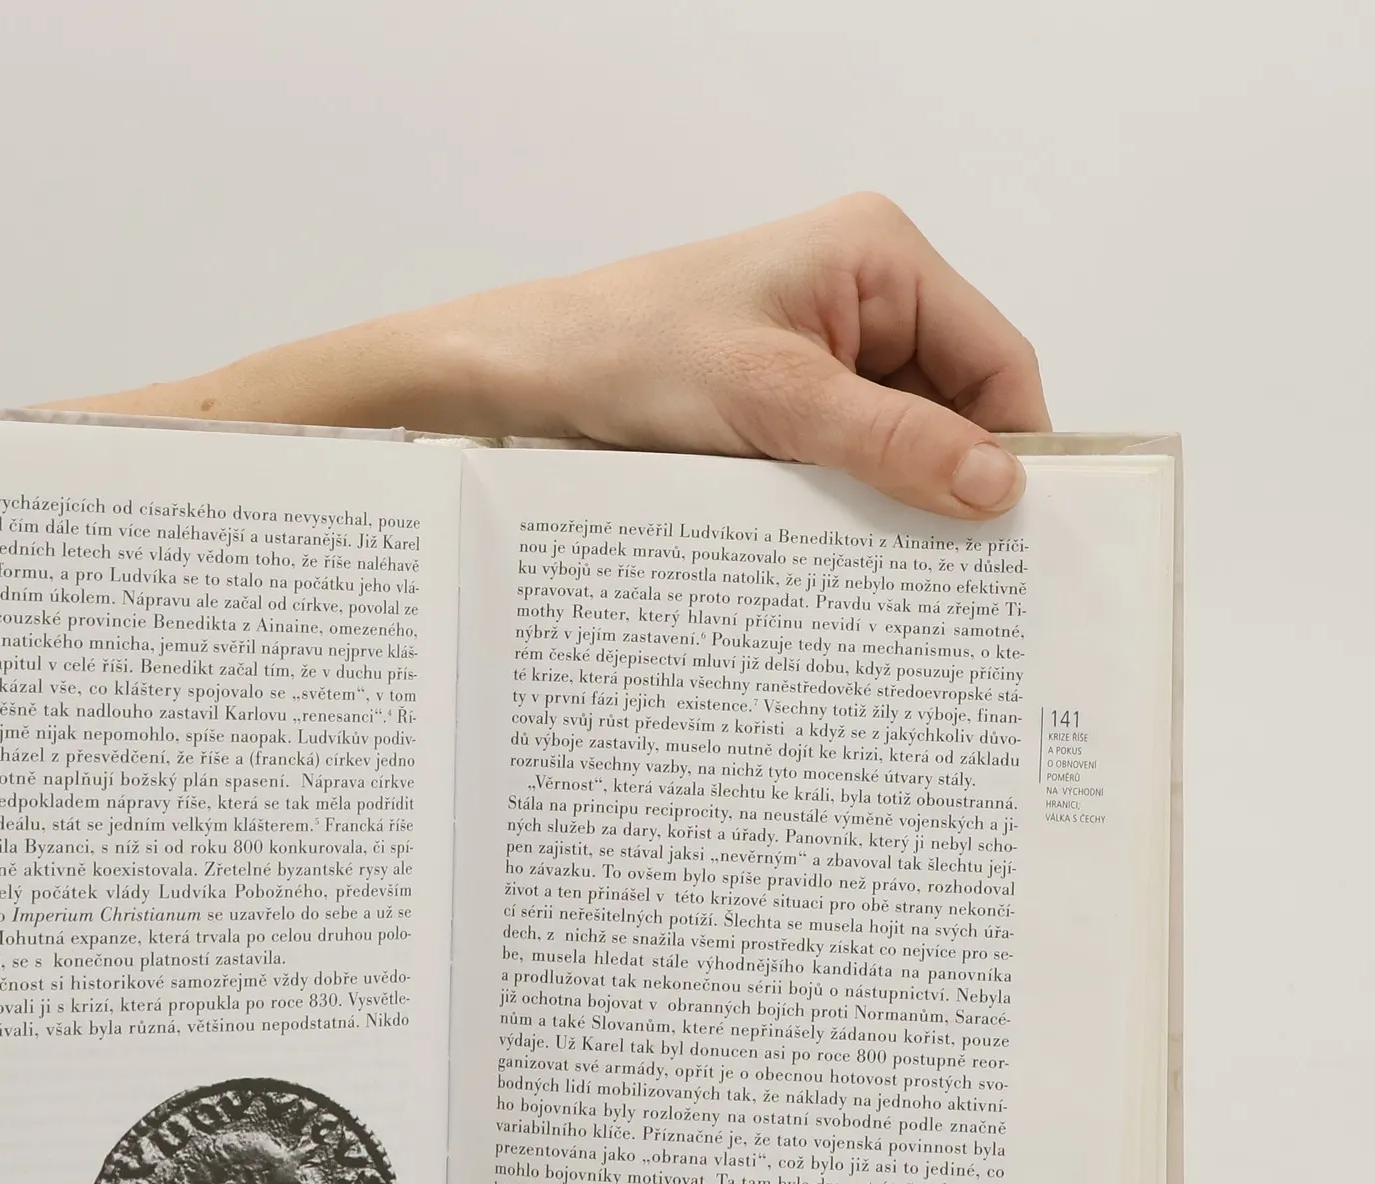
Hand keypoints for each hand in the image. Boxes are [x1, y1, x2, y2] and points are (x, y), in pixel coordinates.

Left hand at [60, 194, 1048, 519]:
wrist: (509, 381)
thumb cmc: (619, 355)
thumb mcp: (770, 401)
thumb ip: (891, 442)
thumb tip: (998, 486)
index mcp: (876, 257)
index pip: (996, 359)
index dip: (1014, 447)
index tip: (1016, 537)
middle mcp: (856, 297)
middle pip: (951, 407)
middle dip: (950, 485)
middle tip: (957, 583)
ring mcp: (813, 354)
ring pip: (893, 445)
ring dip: (890, 507)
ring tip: (893, 585)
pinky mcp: (770, 405)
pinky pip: (836, 461)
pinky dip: (840, 510)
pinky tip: (834, 565)